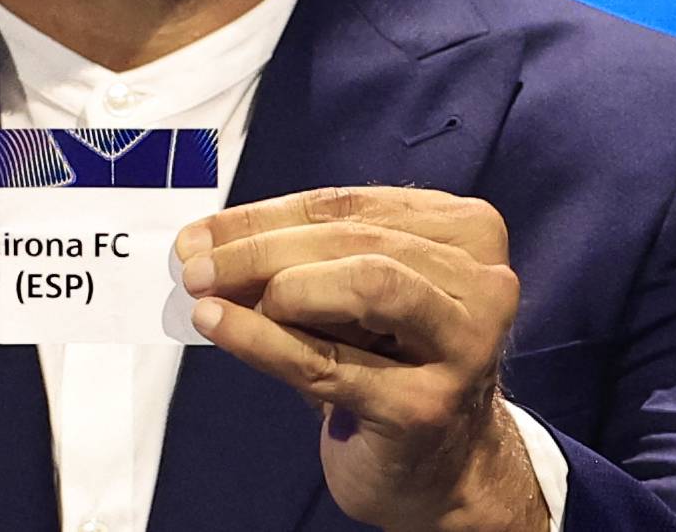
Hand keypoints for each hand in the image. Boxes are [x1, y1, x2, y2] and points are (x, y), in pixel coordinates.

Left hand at [176, 187, 544, 531]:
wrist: (444, 469)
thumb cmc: (392, 366)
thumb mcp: (353, 299)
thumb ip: (299, 262)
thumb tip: (207, 245)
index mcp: (466, 233)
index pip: (349, 206)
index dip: (266, 215)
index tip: (201, 231)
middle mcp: (482, 283)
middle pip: (354, 240)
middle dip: (259, 248)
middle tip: (193, 263)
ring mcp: (464, 345)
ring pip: (362, 284)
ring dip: (273, 284)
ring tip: (210, 294)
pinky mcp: (428, 406)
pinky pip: (329, 362)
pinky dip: (261, 340)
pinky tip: (218, 325)